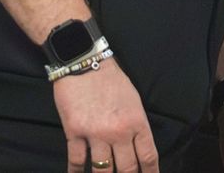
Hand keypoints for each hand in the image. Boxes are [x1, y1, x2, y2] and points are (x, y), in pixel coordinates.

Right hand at [54, 57, 158, 171]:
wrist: (84, 61)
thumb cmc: (110, 79)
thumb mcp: (133, 100)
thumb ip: (137, 125)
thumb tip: (137, 148)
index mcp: (137, 122)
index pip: (148, 156)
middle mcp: (118, 132)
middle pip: (127, 169)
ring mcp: (96, 134)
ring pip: (103, 170)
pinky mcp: (74, 132)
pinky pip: (76, 161)